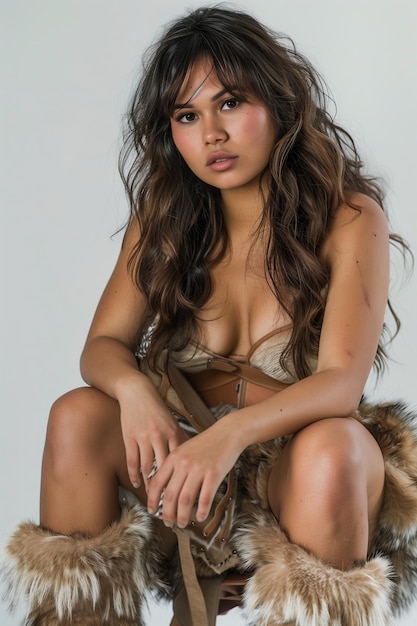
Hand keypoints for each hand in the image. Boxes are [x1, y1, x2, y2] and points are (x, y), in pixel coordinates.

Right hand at [118, 375, 187, 489]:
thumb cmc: (157, 409)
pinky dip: (135, 475)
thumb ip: (180, 439)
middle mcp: (159, 436)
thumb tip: (193, 456)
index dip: (183, 478)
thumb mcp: (172, 422)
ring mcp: (143, 437)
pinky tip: (137, 484)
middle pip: (165, 468)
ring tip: (153, 499)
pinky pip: (132, 461)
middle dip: (166, 487)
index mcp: (173, 433)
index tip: (186, 493)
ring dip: (150, 485)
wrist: (137, 392)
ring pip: (148, 467)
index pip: (180, 462)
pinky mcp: (129, 437)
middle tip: (169, 503)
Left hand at [146, 419, 241, 527]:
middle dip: (167, 513)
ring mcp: (199, 469)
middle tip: (168, 522)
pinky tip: (201, 517)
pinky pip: (205, 498)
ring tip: (182, 523)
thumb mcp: (185, 449)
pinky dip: (202, 510)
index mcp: (174, 457)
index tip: (152, 510)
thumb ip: (175, 466)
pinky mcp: (214, 474)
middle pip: (170, 495)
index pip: (157, 483)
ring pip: (185, 500)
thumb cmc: (207, 442)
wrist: (227, 432)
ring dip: (182, 516)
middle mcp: (184, 463)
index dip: (152, 500)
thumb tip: (166, 488)